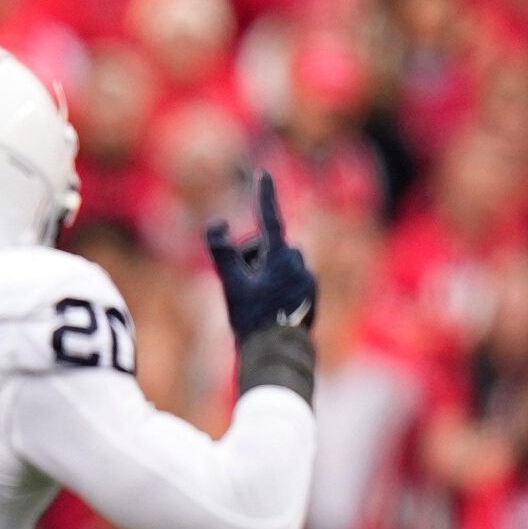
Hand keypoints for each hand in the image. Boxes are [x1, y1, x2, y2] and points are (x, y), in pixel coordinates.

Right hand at [204, 172, 317, 342]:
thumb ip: (222, 251)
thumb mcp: (231, 284)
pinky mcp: (311, 295)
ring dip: (264, 273)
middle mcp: (299, 264)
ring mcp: (308, 280)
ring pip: (279, 264)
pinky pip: (289, 280)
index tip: (263, 175)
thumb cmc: (252, 319)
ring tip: (253, 302)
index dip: (264, 196)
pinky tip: (267, 310)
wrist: (278, 353)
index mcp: (281, 257)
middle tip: (240, 285)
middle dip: (253, 258)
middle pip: (269, 246)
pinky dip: (275, 287)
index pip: (269, 218)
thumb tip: (216, 223)